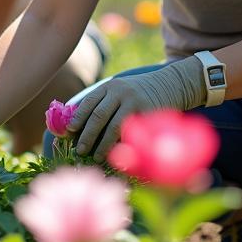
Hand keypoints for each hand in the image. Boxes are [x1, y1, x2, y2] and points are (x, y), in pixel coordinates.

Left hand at [67, 56, 205, 161]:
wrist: (170, 84)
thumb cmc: (139, 94)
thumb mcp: (120, 91)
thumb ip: (103, 103)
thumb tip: (79, 127)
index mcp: (109, 87)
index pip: (88, 103)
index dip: (78, 118)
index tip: (70, 132)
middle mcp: (119, 92)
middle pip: (98, 116)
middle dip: (87, 135)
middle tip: (80, 150)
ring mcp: (134, 102)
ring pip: (113, 127)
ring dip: (103, 145)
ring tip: (96, 157)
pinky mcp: (148, 113)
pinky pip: (131, 133)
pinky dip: (122, 146)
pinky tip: (117, 156)